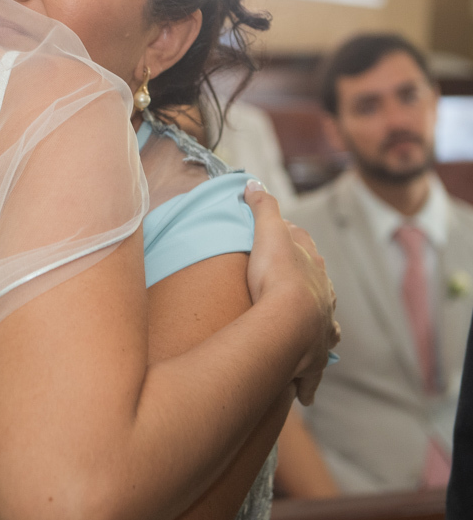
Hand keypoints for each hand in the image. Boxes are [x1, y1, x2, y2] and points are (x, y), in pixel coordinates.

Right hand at [243, 182, 339, 404]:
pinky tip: (305, 394)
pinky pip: (313, 374)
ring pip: (323, 332)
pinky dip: (310, 383)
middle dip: (310, 294)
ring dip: (315, 337)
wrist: (289, 321)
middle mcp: (324, 299)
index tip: (280, 251)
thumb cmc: (278, 276)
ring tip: (302, 341)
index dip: (294, 249)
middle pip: (320, 292)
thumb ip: (262, 207)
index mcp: (314, 268)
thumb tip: (253, 182)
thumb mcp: (268, 233)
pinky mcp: (313, 360)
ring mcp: (321, 330)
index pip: (308, 253)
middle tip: (290, 296)